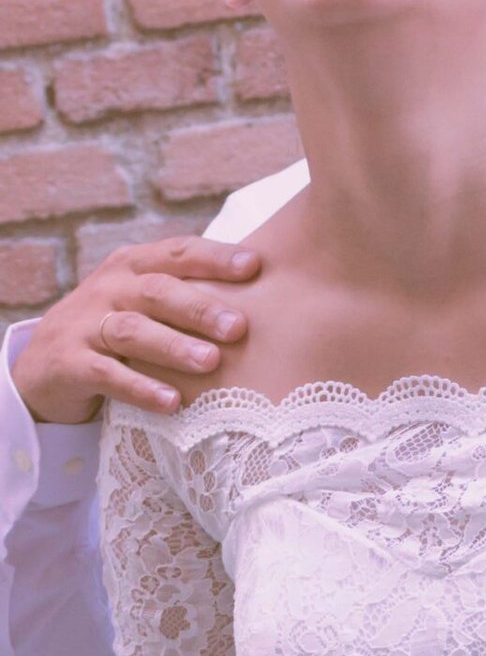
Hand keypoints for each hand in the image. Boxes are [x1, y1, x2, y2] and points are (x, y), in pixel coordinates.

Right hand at [13, 238, 257, 424]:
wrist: (44, 364)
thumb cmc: (116, 327)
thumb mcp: (144, 302)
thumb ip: (189, 293)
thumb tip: (270, 296)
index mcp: (133, 266)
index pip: (177, 253)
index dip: (214, 257)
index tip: (255, 266)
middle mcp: (109, 289)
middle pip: (157, 291)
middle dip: (199, 308)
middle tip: (239, 327)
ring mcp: (85, 325)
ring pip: (133, 331)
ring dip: (173, 347)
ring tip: (210, 362)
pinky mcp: (69, 364)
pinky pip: (107, 375)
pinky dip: (140, 388)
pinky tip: (172, 402)